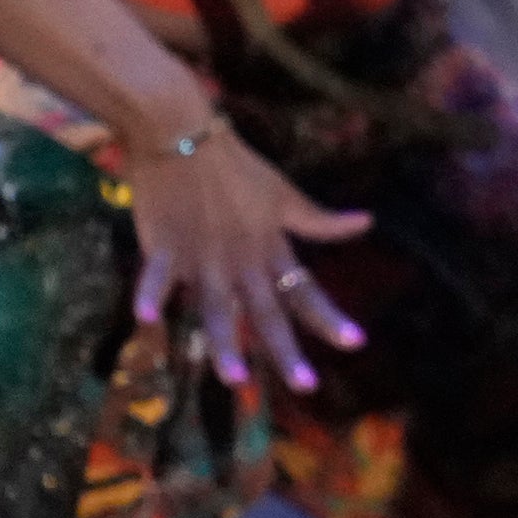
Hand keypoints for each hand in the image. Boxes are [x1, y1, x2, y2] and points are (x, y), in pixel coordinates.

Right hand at [123, 111, 371, 393]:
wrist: (182, 132)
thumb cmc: (236, 167)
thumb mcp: (284, 194)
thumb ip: (319, 220)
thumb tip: (367, 222)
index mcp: (270, 246)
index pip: (305, 289)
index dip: (329, 316)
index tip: (356, 343)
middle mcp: (241, 258)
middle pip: (267, 310)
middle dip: (285, 349)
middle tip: (306, 385)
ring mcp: (202, 255)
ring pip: (217, 306)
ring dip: (225, 341)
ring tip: (235, 377)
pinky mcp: (164, 246)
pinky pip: (159, 273)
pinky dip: (152, 292)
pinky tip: (149, 318)